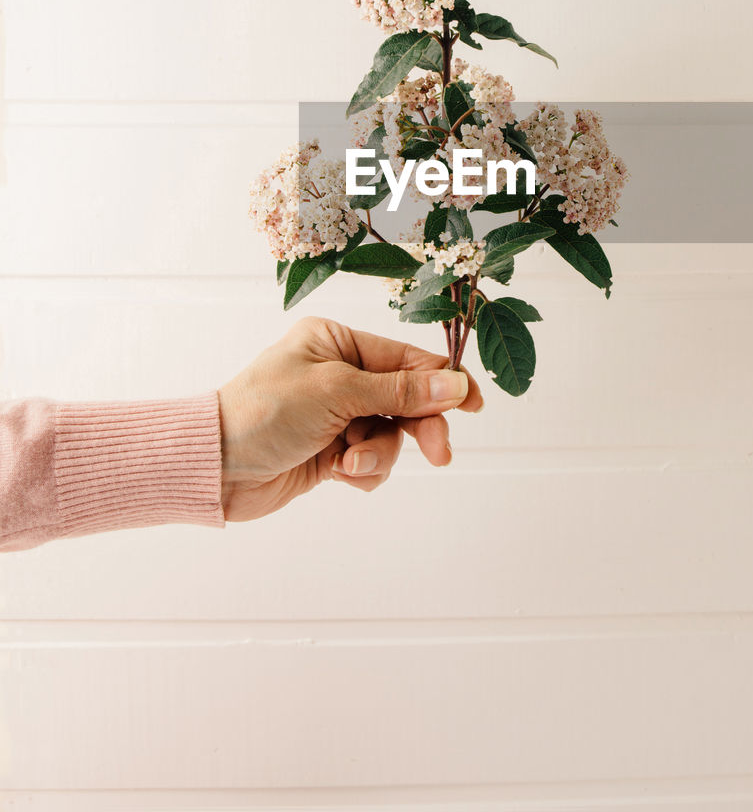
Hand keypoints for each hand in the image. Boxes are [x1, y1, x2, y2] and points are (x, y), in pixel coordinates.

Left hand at [217, 315, 483, 520]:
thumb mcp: (336, 393)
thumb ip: (399, 392)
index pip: (406, 360)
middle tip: (439, 454)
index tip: (474, 405)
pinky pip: (370, 461)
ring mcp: (335, 414)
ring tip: (348, 464)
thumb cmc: (264, 413)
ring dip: (378, 453)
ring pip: (390, 435)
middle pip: (405, 400)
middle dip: (419, 427)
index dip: (443, 382)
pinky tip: (338, 473)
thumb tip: (454, 386)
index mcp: (337, 342)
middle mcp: (339, 374)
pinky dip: (362, 470)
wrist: (214, 466)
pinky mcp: (330, 451)